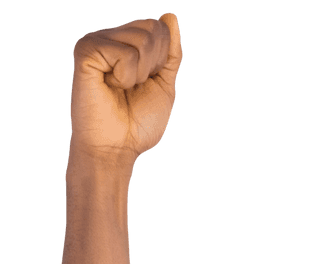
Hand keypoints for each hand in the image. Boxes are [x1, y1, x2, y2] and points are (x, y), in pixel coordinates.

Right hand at [69, 12, 182, 167]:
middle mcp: (109, 38)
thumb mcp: (163, 85)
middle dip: (153, 65)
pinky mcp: (86, 52)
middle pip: (151, 29)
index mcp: (125, 44)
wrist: (116, 149)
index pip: (158, 28)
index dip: (161, 60)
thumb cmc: (136, 124)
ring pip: (141, 39)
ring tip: (119, 88)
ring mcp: (96, 42)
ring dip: (139, 74)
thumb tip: (170, 17)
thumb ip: (170, 53)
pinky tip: (109, 86)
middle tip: (132, 88)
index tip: (144, 84)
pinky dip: (126, 76)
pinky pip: (125, 53)